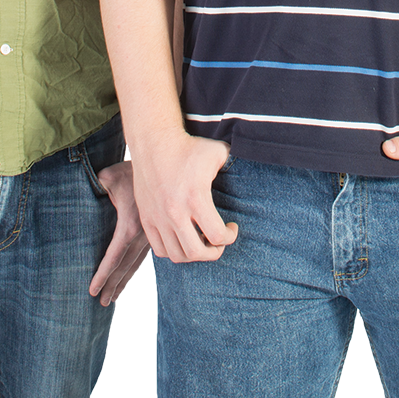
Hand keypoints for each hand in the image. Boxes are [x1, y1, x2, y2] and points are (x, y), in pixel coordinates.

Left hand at [88, 160, 152, 303]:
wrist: (163, 166)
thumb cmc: (132, 170)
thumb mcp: (108, 177)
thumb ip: (95, 189)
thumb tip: (86, 194)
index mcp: (130, 226)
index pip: (113, 257)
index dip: (102, 276)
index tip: (92, 290)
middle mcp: (144, 235)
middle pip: (125, 267)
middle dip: (112, 286)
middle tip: (102, 302)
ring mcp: (152, 236)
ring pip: (135, 264)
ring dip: (123, 281)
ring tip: (112, 298)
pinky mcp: (156, 233)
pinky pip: (142, 256)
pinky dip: (133, 268)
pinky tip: (127, 276)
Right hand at [130, 130, 237, 262]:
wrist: (153, 142)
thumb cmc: (186, 147)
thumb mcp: (218, 152)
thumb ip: (235, 163)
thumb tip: (251, 167)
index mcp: (195, 198)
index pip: (217, 236)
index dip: (230, 237)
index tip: (231, 227)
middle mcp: (175, 212)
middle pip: (197, 252)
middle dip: (214, 252)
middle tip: (218, 241)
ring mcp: (158, 217)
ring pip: (177, 255)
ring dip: (194, 254)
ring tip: (201, 242)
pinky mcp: (147, 218)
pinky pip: (159, 249)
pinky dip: (174, 251)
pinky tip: (183, 239)